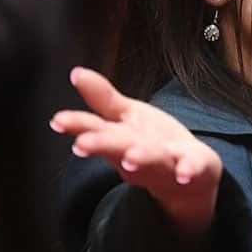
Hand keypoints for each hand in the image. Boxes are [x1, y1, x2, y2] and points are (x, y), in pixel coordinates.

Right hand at [51, 67, 221, 237]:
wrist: (190, 179)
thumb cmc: (151, 143)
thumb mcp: (127, 117)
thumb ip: (103, 98)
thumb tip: (76, 71)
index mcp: (120, 139)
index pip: (95, 129)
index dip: (77, 125)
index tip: (58, 121)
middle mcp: (137, 153)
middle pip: (118, 147)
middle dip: (102, 144)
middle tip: (83, 144)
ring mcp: (165, 162)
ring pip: (151, 159)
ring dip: (141, 158)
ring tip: (131, 158)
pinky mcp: (193, 167)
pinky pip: (191, 168)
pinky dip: (188, 171)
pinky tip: (185, 173)